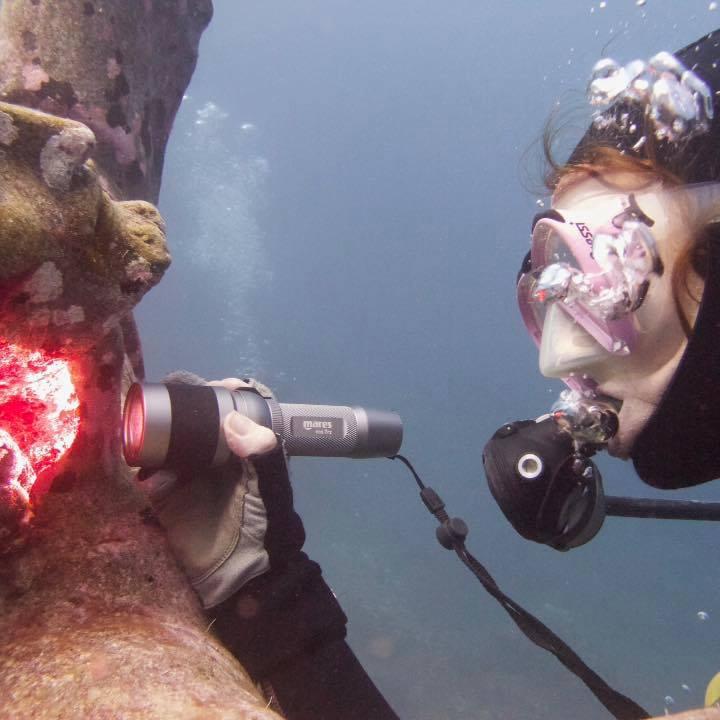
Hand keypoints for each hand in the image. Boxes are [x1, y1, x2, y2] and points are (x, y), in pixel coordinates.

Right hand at [141, 372, 302, 607]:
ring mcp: (189, 474)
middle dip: (180, 407)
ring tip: (155, 444)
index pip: (232, 409)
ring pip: (168, 442)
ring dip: (159, 440)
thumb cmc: (265, 531)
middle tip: (167, 398)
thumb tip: (233, 420)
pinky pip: (148, 474)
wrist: (241, 580)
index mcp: (244, 448)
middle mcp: (216, 455)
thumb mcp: (271, 492)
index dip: (222, 392)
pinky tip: (152, 484)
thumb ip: (263, 458)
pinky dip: (146, 472)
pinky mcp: (165, 497)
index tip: (210, 384)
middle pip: (195, 419)